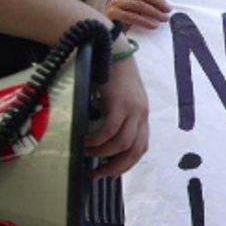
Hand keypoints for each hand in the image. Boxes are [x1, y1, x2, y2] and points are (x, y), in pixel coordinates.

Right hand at [85, 54, 149, 179]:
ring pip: (122, 144)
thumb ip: (117, 117)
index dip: (127, 163)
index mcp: (142, 114)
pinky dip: (96, 141)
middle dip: (116, 167)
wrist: (112, 50)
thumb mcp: (119, 99)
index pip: (141, 147)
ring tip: (85, 154)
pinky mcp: (119, 104)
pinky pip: (109, 130)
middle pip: (135, 150)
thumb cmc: (111, 75)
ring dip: (102, 154)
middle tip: (97, 175)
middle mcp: (141, 114)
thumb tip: (100, 139)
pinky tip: (84, 142)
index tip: (111, 172)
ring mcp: (132, 109)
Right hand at [106, 0, 169, 29]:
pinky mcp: (111, 14)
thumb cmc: (122, 23)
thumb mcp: (135, 12)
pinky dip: (143, 21)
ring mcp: (115, 3)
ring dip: (154, 12)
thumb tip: (166, 10)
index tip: (168, 7)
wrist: (102, 31)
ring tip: (163, 19)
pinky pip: (130, 16)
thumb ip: (146, 8)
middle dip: (158, 3)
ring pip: (138, 4)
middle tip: (168, 12)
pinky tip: (152, 26)